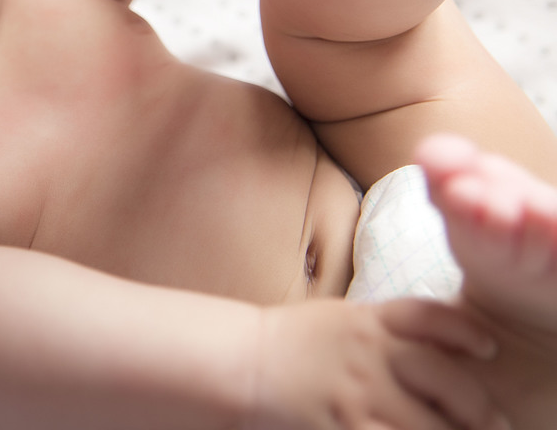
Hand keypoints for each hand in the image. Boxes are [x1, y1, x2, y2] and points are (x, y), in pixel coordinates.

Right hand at [246, 298, 508, 429]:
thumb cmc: (292, 342)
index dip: (468, 332)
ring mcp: (356, 393)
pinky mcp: (342, 427)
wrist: (242, 363)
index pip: (431, 316)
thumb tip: (437, 345)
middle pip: (445, 378)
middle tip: (492, 421)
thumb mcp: (340, 319)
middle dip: (477, 406)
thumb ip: (385, 327)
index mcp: (367, 319)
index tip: (488, 350)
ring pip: (429, 426)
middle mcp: (368, 353)